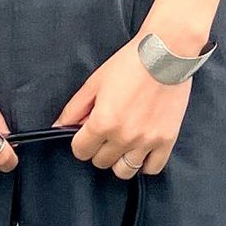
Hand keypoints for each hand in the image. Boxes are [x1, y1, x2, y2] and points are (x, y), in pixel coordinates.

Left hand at [52, 32, 192, 178]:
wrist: (166, 54)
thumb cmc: (129, 64)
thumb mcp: (94, 83)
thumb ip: (74, 109)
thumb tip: (58, 128)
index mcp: (102, 122)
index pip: (80, 152)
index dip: (80, 142)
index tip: (87, 134)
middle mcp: (124, 136)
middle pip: (101, 162)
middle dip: (99, 149)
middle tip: (106, 133)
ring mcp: (146, 141)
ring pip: (124, 171)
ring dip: (119, 159)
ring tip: (123, 143)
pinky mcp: (166, 140)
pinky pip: (152, 168)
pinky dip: (144, 163)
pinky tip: (140, 150)